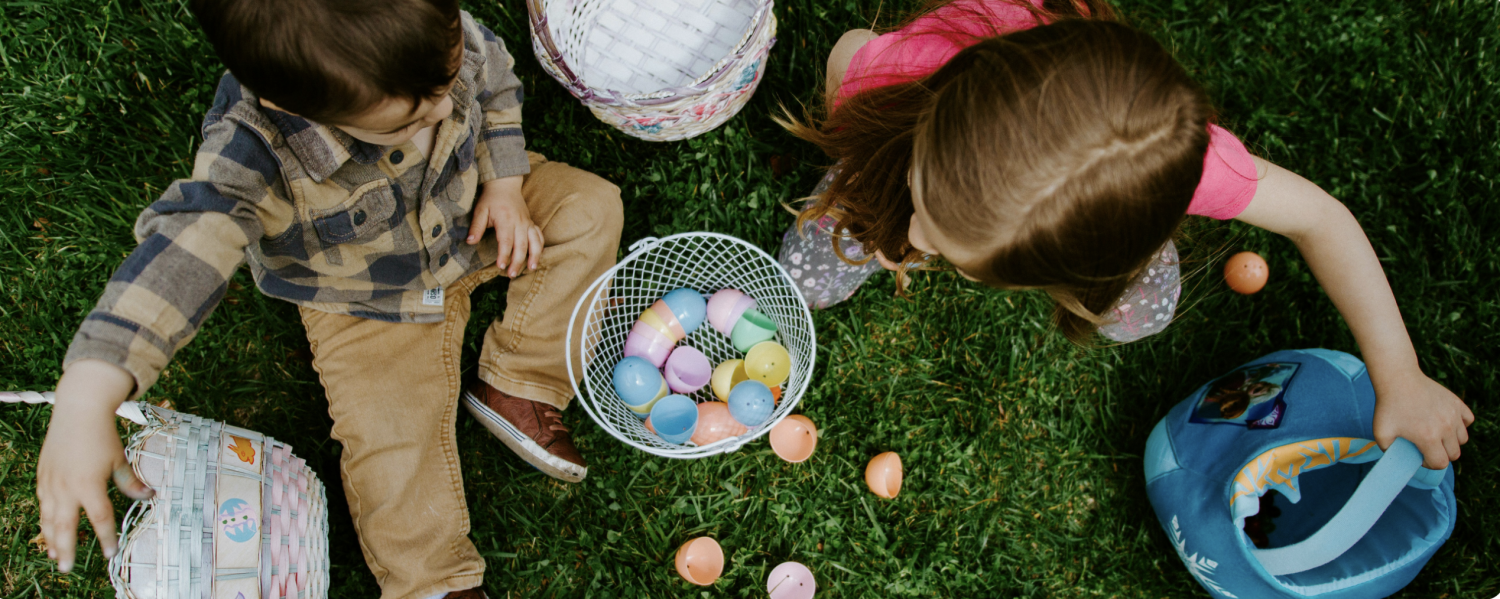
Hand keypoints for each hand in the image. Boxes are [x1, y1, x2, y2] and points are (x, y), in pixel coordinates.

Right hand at [36, 360, 152, 572]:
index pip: (99, 519)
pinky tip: (48, 529)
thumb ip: (130, 482)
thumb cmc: (102, 435)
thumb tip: (148, 496)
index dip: (105, 537)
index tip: (110, 552)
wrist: (78, 410)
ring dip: (51, 539)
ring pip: (48, 518)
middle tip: (67, 569)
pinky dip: (44, 520)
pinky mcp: (43, 476)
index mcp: (89, 485)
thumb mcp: (119, 459)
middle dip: (66, 549)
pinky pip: (42, 504)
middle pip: (65, 527)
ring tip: (54, 555)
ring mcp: (51, 482)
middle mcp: (66, 487)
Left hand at [467, 175, 541, 277]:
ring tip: (531, 268)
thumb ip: (476, 226)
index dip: (504, 255)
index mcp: (505, 219)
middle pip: (521, 245)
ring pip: (534, 241)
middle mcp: (519, 222)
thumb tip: (470, 242)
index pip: (506, 241)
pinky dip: (540, 247)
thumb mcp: (480, 210)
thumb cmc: (491, 198)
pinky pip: (539, 236)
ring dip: (534, 256)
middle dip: (518, 261)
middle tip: (511, 274)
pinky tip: (537, 257)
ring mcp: (527, 222)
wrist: (505, 184)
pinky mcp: (531, 223)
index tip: (500, 266)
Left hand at [1372, 369, 1473, 469]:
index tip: (1420, 456)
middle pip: (1454, 453)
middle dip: (1441, 454)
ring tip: (1436, 435)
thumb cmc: (1388, 406)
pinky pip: (1468, 420)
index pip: (1440, 463)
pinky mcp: (1457, 403)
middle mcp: (1446, 428)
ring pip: (1462, 439)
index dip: (1429, 464)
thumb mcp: (1381, 433)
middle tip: (1427, 446)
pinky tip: (1446, 421)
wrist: (1398, 379)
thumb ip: (1389, 451)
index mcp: (1428, 438)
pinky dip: (1460, 424)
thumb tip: (1399, 460)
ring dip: (1451, 441)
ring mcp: (1454, 415)